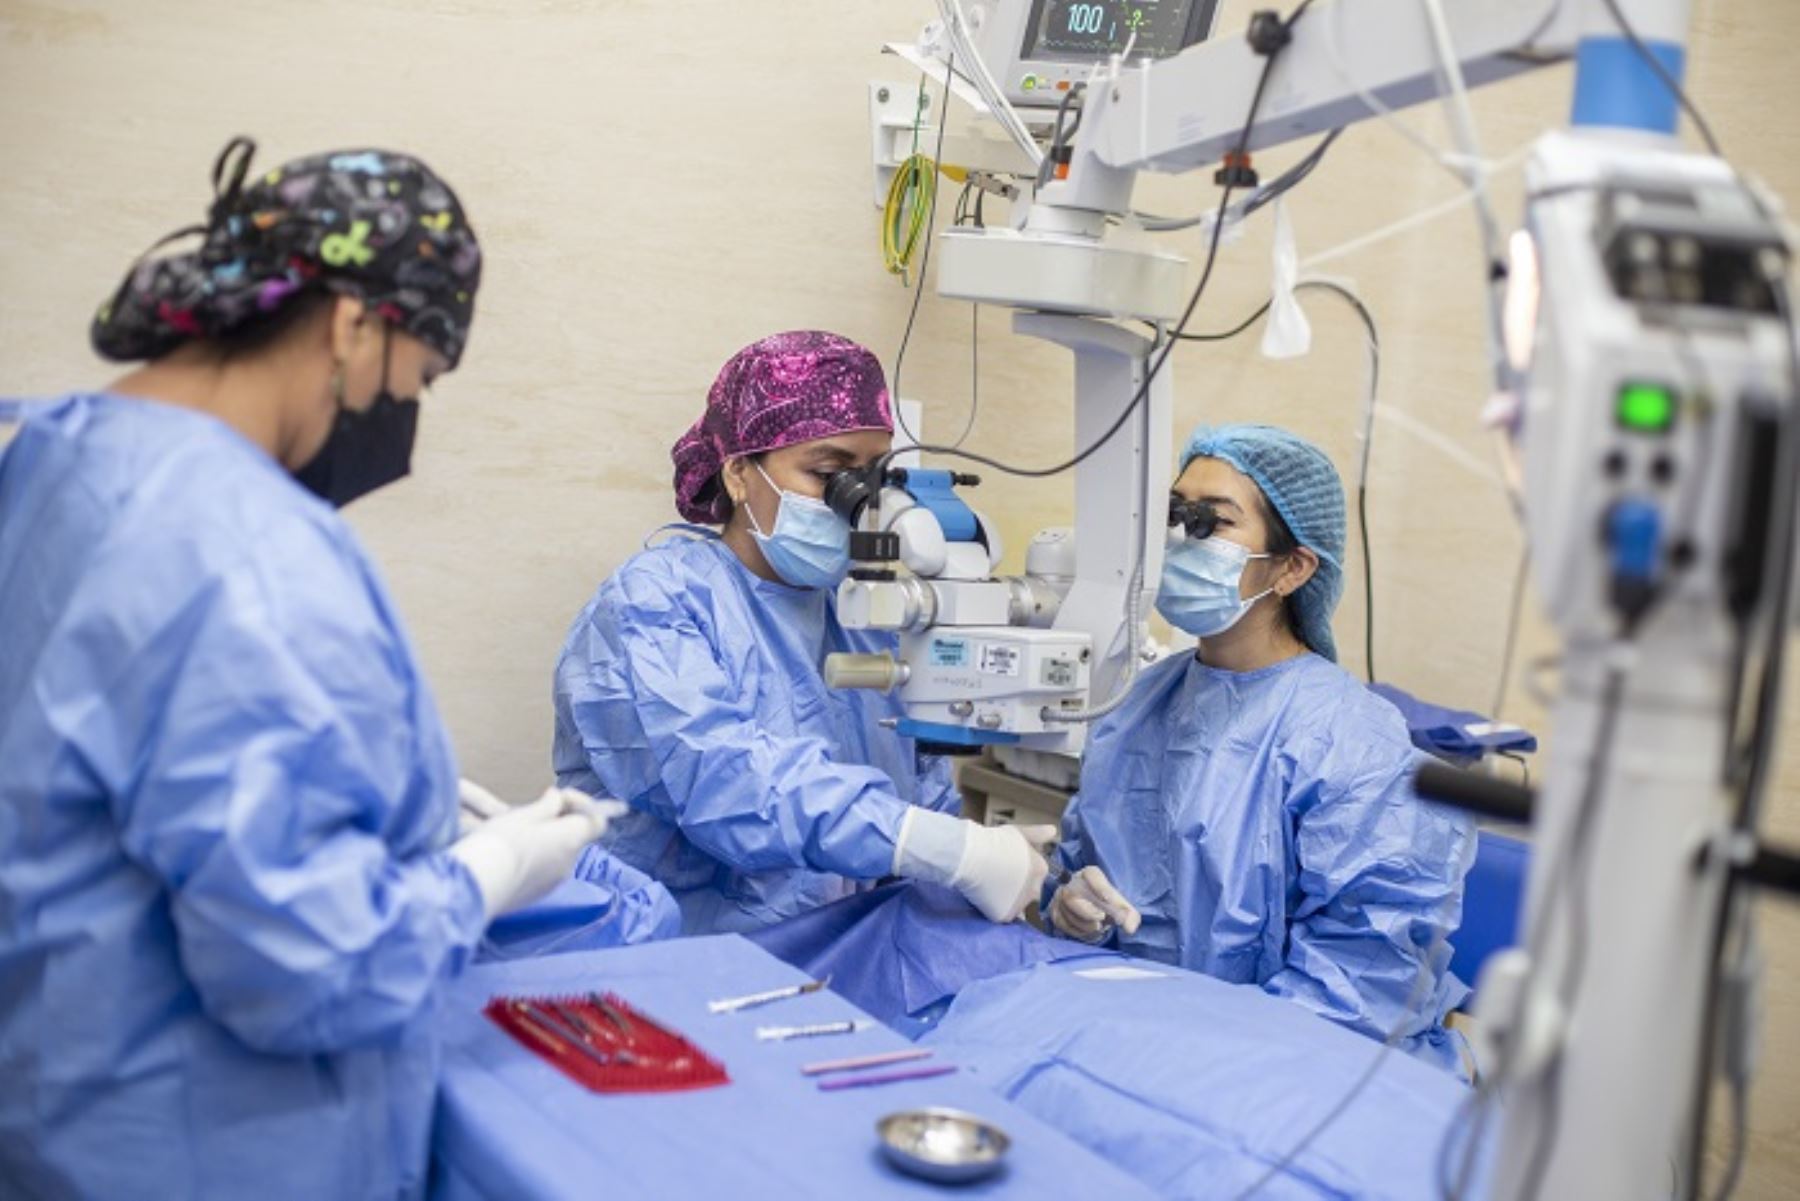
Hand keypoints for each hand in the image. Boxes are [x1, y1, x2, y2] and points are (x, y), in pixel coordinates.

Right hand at [449, 788, 622, 918]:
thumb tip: (558, 798)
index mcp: (571, 839)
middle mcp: (569, 863)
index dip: (583, 806)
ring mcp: (553, 883)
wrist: (478, 884)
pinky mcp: (536, 895)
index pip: (597, 822)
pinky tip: (511, 855)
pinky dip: (535, 860)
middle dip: (559, 823)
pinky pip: (543, 872)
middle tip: (533, 813)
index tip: (560, 799)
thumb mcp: (524, 815)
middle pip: (574, 837)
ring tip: (516, 835)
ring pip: (557, 855)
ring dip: (545, 842)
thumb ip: (547, 806)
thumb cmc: (502, 842)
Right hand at [950, 822, 1055, 923]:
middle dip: (1018, 888)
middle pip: (1029, 893)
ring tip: (990, 886)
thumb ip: (1037, 834)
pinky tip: (986, 896)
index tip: (1008, 867)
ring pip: (1016, 905)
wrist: (972, 855)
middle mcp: (1036, 889)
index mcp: (1041, 869)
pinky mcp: (1005, 916)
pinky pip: (1002, 914)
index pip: (1037, 876)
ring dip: (1007, 899)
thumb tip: (1052, 830)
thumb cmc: (993, 841)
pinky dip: (995, 908)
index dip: (1022, 872)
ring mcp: (1021, 904)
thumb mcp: (1018, 833)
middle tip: (999, 878)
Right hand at [1048, 866, 1140, 941]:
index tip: (1109, 901)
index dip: (1099, 887)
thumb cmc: (1107, 905)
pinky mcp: (1054, 910)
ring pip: (1066, 912)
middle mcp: (1072, 882)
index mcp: (1090, 874)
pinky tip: (1087, 932)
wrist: (1091, 909)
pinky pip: (1061, 922)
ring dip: (1083, 924)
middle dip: (1087, 912)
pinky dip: (1075, 931)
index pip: (1092, 875)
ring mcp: (1059, 896)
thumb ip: (1130, 915)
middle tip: (1101, 919)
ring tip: (1098, 928)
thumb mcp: (1121, 907)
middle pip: (1071, 895)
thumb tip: (1129, 928)